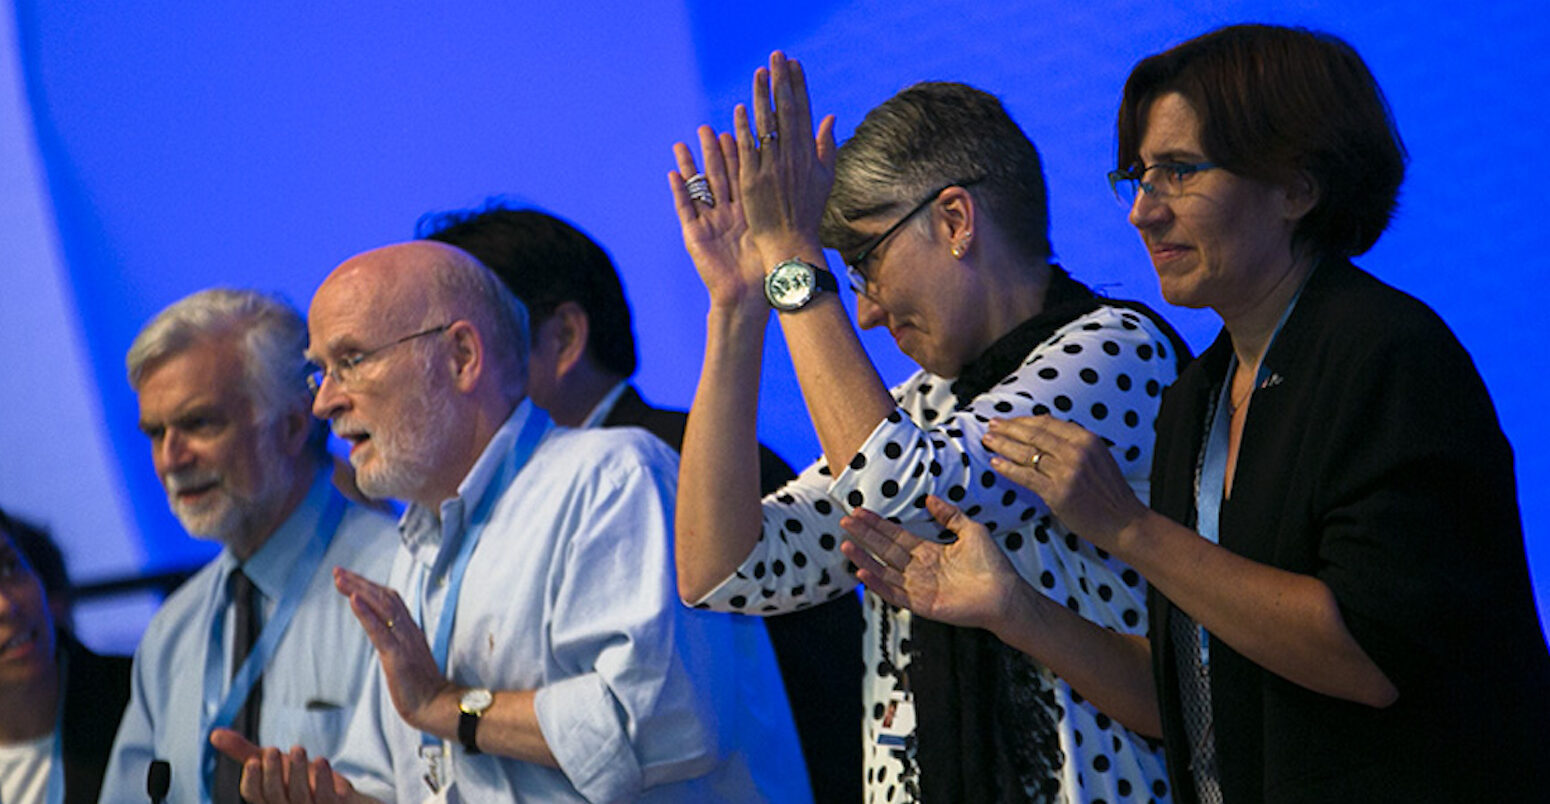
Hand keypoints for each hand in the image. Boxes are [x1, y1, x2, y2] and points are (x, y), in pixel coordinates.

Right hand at [209, 730, 366, 802]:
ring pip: (299, 795)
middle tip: (272, 750)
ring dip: (297, 771)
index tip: (253, 760)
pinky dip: (324, 779)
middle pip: (274, 795)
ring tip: (297, 749)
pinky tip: (321, 761)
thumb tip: (214, 734)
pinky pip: (327, 797)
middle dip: (273, 772)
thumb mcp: (272, 763)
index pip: (253, 794)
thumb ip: (244, 751)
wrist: (338, 794)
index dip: (251, 779)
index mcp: (267, 799)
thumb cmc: (300, 779)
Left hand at [333, 568, 456, 735]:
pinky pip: (379, 630)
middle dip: (359, 582)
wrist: (435, 706)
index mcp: (411, 631)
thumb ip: (399, 643)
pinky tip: (353, 599)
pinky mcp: (396, 655)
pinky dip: (365, 612)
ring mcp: (404, 641)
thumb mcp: (408, 659)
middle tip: (338, 571)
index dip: (370, 586)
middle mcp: (408, 630)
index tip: (350, 578)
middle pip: (384, 597)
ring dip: (359, 590)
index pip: (390, 600)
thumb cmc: (422, 688)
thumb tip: (385, 636)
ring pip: (381, 607)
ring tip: (340, 578)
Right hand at [670, 125, 766, 311]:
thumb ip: (780, 204)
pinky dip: (679, 191)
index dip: (736, 153)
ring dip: (689, 166)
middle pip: (716, 176)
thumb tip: (798, 180)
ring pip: (697, 188)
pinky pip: (685, 209)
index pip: (741, 174)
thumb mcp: (774, 230)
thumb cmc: (764, 267)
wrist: (747, 296)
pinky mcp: (694, 235)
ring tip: (682, 144)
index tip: (736, 129)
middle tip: (706, 128)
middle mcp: (725, 213)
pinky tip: (673, 173)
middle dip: (711, 152)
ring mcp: (708, 222)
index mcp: (746, 210)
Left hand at [735, 51, 836, 257]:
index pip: (804, 112)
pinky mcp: (752, 180)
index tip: (795, 64)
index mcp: (809, 155)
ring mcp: (771, 168)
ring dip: (762, 96)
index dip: (799, 86)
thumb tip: (830, 116)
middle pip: (786, 111)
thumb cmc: (808, 212)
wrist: (790, 242)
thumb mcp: (825, 178)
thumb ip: (826, 146)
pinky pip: (747, 148)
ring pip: (766, 125)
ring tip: (759, 71)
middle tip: (777, 56)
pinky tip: (741, 107)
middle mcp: (792, 157)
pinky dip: (744, 127)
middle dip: (781, 81)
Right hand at [840, 497, 1023, 631]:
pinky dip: (878, 584)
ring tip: (845, 545)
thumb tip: (929, 498)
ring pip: (884, 571)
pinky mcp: (922, 604)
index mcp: (929, 552)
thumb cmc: (993, 564)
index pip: (896, 535)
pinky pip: (895, 594)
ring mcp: (919, 587)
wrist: (1005, 594)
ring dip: (864, 558)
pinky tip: (863, 572)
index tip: (859, 512)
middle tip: (844, 521)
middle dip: (864, 536)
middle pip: (885, 549)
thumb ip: (950, 515)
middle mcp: (919, 569)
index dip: (878, 524)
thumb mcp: (971, 530)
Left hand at [983, 416, 1149, 549]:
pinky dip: (1008, 469)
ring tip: (988, 440)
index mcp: (1087, 439)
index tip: (1009, 420)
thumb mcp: (1097, 457)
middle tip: (992, 425)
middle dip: (1009, 428)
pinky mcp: (1058, 492)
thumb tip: (1045, 430)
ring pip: (1027, 453)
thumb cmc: (1109, 492)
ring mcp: (1066, 471)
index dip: (1024, 420)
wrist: (1123, 522)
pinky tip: (995, 463)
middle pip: (1034, 434)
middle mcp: (1076, 451)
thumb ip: (1074, 444)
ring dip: (1003, 445)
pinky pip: (1025, 476)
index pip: (1048, 423)